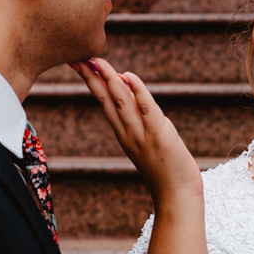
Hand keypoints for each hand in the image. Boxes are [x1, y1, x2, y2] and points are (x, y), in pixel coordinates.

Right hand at [70, 57, 201, 203]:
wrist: (176, 194)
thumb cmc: (165, 168)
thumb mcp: (146, 139)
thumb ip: (139, 116)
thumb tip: (133, 92)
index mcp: (123, 133)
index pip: (103, 102)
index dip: (91, 83)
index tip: (79, 64)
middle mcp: (127, 132)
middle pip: (106, 100)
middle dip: (92, 78)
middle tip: (77, 58)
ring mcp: (141, 134)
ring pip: (121, 102)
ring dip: (109, 80)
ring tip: (98, 62)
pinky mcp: (159, 134)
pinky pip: (147, 108)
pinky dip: (138, 91)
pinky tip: (128, 76)